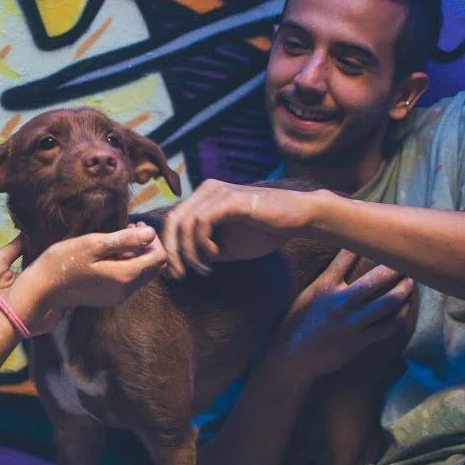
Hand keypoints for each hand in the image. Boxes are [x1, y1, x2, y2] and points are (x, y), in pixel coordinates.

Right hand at [9, 225, 167, 326]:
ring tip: (117, 237)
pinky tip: (109, 252)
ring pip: (142, 273)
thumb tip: (151, 233)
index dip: (153, 239)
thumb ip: (124, 240)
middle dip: (147, 246)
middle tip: (130, 228)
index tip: (136, 225)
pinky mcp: (109, 297)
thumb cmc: (63, 262)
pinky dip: (126, 263)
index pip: (159, 257)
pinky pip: (129, 279)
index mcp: (124, 276)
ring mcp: (118, 296)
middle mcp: (126, 290)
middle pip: (154, 267)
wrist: (41, 289)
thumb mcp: (93, 244)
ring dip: (136, 254)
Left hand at [161, 179, 318, 278]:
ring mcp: (217, 192)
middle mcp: (206, 190)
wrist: (297, 219)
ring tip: (204, 268)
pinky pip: (202, 221)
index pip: (171, 220)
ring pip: (184, 222)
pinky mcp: (230, 199)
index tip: (173, 273)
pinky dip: (202, 242)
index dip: (167, 248)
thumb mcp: (226, 248)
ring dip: (189, 252)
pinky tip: (215, 254)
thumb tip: (177, 265)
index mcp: (203, 199)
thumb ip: (202, 252)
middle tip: (178, 274)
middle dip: (171, 252)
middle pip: (171, 220)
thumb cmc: (263, 232)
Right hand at [262, 250, 414, 385]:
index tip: (377, 236)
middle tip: (407, 258)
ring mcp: (351, 322)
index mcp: (323, 286)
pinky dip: (400, 316)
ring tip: (411, 280)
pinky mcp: (359, 341)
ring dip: (404, 289)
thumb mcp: (306, 295)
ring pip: (388, 302)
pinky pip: (389, 327)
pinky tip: (404, 308)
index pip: (347, 256)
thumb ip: (326, 280)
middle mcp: (340, 302)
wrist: (291, 356)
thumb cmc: (295, 322)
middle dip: (394, 266)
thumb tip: (345, 263)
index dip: (363, 244)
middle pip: (376, 279)